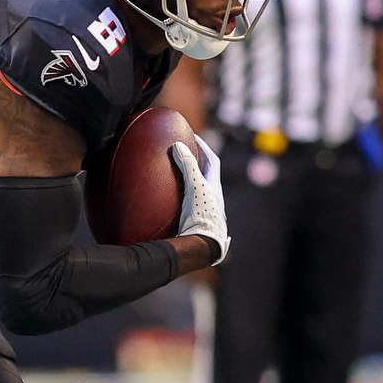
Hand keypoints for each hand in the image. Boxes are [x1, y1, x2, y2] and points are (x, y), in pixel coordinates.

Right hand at [170, 136, 228, 265]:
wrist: (203, 245)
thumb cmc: (202, 215)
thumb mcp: (194, 186)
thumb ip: (187, 165)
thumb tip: (177, 145)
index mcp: (215, 187)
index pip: (212, 161)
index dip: (203, 147)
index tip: (193, 137)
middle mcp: (213, 199)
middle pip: (206, 176)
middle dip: (196, 164)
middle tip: (183, 154)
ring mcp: (205, 212)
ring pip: (198, 191)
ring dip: (188, 182)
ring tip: (173, 177)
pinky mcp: (196, 223)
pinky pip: (188, 205)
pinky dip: (178, 199)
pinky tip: (166, 204)